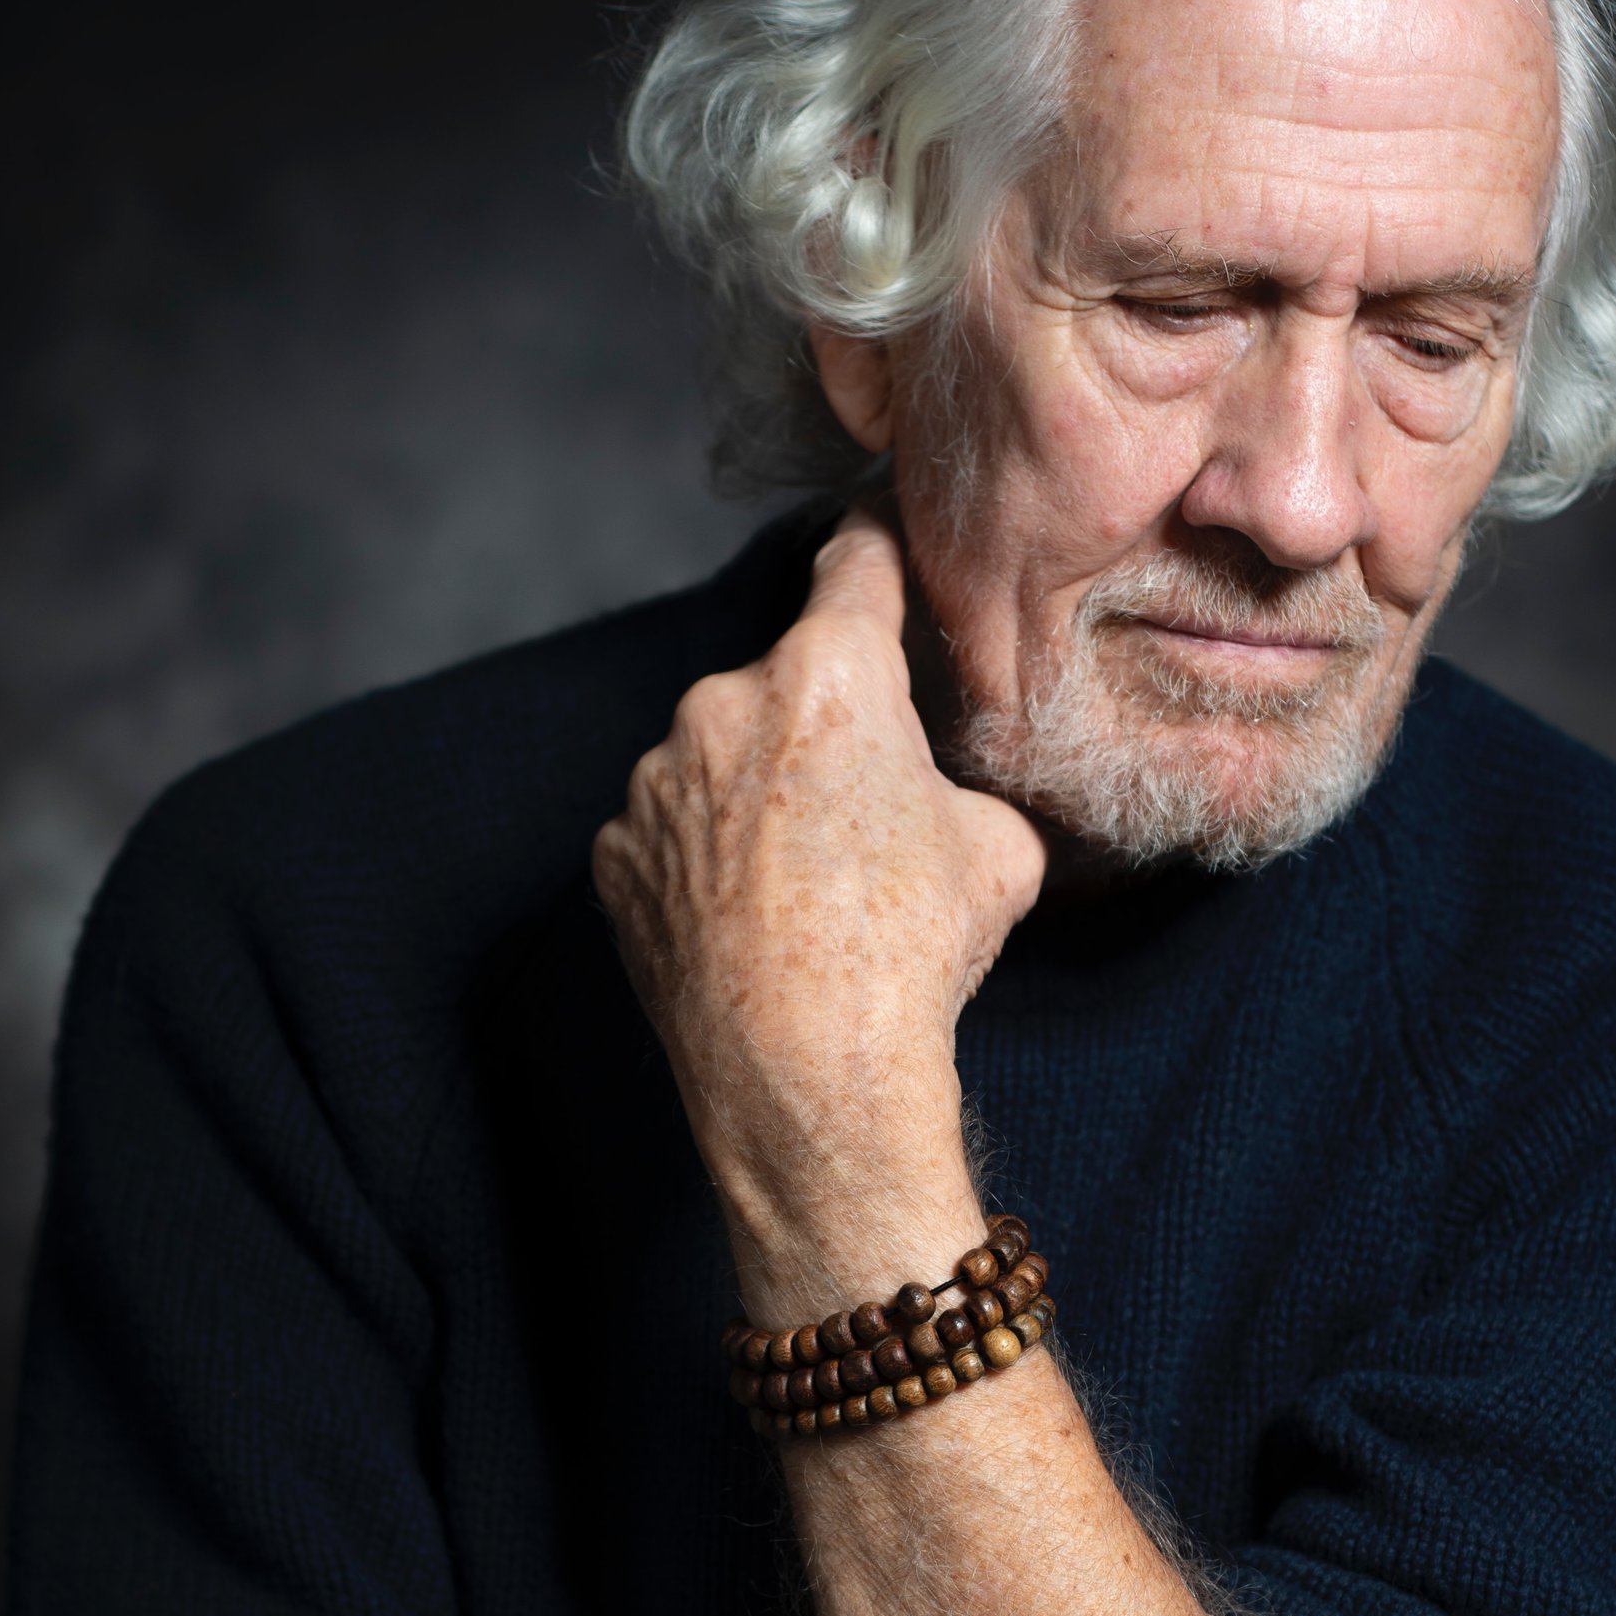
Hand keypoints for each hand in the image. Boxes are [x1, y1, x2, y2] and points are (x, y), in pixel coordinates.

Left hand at [592, 511, 1045, 1310]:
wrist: (808, 1077)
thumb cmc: (912, 954)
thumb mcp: (1000, 852)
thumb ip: (965, 787)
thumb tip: (947, 796)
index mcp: (830, 672)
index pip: (855, 561)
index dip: (877, 547)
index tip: (875, 537)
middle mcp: (724, 700)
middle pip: (786, 682)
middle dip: (823, 729)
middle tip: (866, 816)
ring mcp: (656, 779)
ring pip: (720, 759)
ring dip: (756, 796)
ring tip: (805, 891)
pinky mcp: (615, 853)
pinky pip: (671, 832)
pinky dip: (704, 859)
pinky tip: (750, 922)